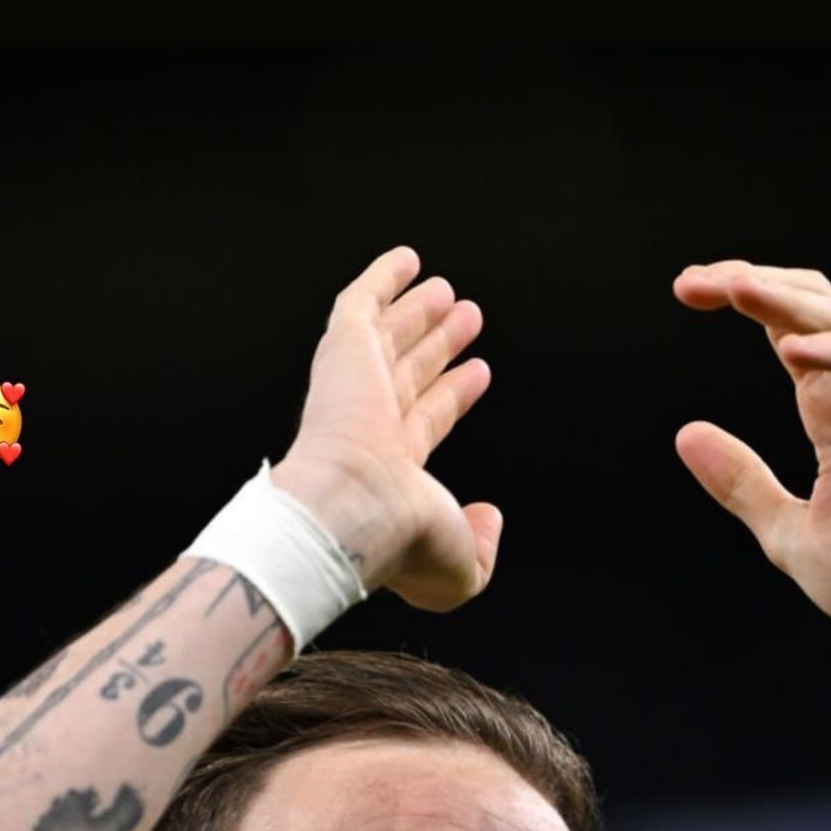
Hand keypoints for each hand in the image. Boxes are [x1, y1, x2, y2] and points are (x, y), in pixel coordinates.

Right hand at [273, 246, 501, 612]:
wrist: (353, 511)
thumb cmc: (399, 544)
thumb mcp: (459, 571)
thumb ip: (481, 549)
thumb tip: (488, 516)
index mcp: (391, 475)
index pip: (426, 421)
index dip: (452, 396)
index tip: (477, 373)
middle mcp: (370, 429)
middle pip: (410, 374)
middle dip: (437, 346)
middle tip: (466, 318)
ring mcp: (355, 388)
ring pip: (391, 339)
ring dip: (419, 313)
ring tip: (450, 293)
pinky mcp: (343, 352)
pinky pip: (360, 303)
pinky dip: (381, 278)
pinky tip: (406, 260)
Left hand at [673, 261, 830, 659]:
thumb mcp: (787, 533)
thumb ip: (741, 485)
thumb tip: (686, 434)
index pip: (790, 331)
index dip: (747, 300)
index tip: (688, 289)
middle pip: (817, 308)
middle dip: (757, 283)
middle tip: (696, 281)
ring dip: (792, 301)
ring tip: (737, 286)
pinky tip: (793, 350)